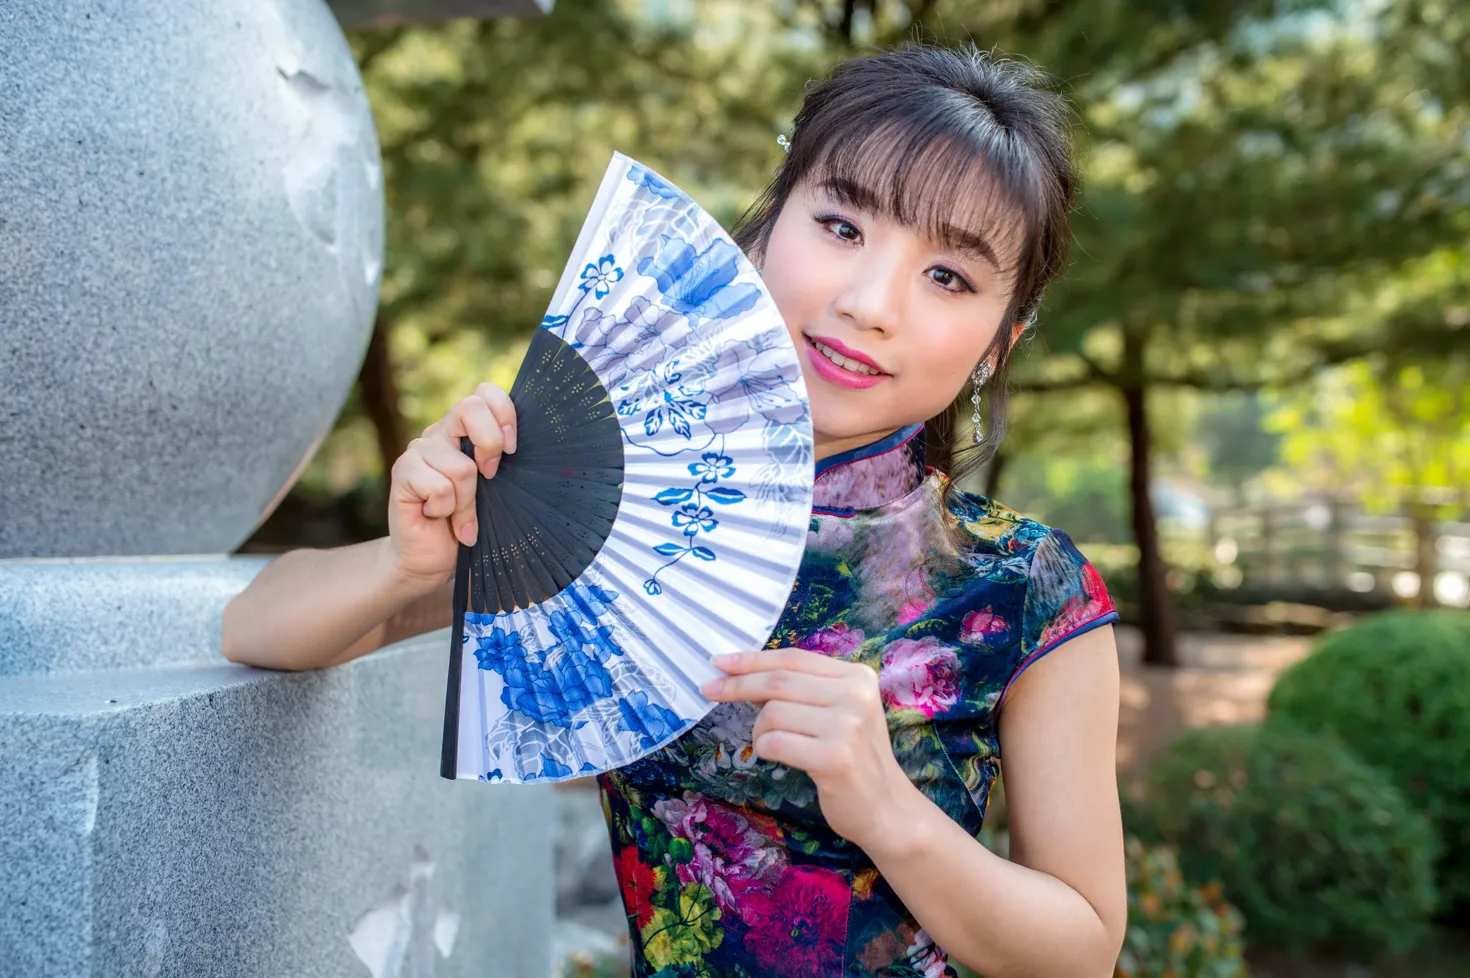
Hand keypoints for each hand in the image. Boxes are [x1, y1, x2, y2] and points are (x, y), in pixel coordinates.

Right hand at [385, 383, 516, 590]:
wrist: (431, 559)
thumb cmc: (469, 525)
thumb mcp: (496, 491)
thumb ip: (502, 463)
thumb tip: (524, 449)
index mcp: (464, 431)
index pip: (484, 394)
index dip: (504, 413)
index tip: (513, 450)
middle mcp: (440, 434)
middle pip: (469, 408)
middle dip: (490, 443)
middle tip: (492, 478)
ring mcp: (418, 452)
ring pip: (461, 466)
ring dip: (467, 503)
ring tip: (460, 519)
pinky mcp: (402, 473)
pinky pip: (439, 487)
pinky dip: (447, 511)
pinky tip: (437, 518)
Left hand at [699, 647, 916, 849]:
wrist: (887, 809)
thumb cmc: (855, 758)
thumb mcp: (840, 712)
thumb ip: (805, 690)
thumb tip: (745, 674)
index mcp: (857, 676)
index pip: (793, 658)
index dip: (752, 659)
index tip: (720, 662)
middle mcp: (855, 695)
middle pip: (778, 681)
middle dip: (737, 685)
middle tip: (709, 690)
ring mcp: (847, 727)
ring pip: (772, 713)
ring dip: (759, 730)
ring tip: (773, 744)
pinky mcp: (834, 758)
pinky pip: (774, 743)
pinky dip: (764, 749)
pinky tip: (778, 757)